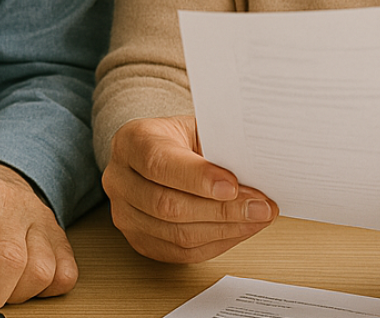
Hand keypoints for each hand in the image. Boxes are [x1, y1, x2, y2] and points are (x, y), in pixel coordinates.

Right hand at [101, 115, 276, 262]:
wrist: (158, 153)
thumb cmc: (181, 139)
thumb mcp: (197, 126)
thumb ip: (218, 144)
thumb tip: (254, 168)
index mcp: (131, 141)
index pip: (159, 163)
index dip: (197, 178)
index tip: (233, 185)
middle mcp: (119, 179)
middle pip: (167, 205)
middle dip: (221, 210)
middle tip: (260, 206)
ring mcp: (125, 214)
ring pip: (176, 234)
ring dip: (225, 229)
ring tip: (257, 218)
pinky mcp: (139, 241)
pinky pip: (181, 252)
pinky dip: (217, 243)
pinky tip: (240, 229)